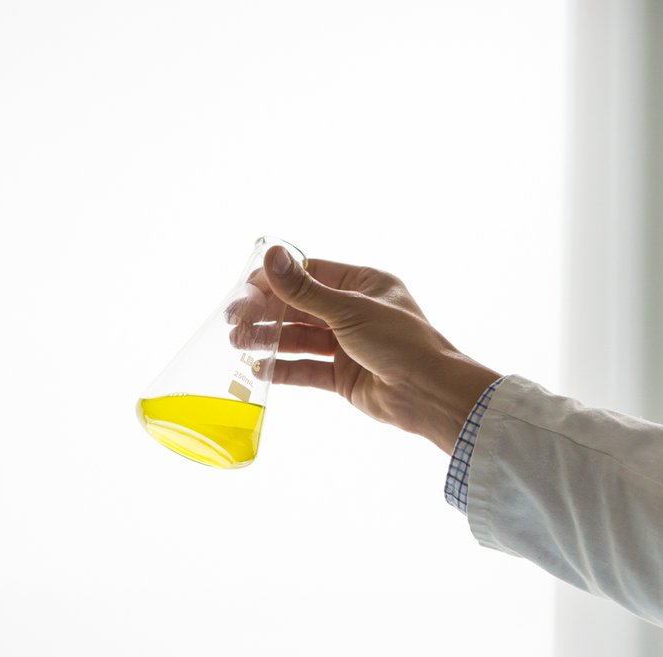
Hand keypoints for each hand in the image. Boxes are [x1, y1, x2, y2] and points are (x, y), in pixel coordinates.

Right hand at [228, 246, 500, 452]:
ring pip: (301, 338)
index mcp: (365, 284)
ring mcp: (350, 345)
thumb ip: (305, 290)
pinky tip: (257, 368)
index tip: (244, 288)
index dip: (277, 280)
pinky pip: (307, 368)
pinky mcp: (344, 376)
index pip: (312, 274)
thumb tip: (271, 256)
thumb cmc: (401, 343)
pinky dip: (283, 368)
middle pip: (301, 307)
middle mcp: (356, 312)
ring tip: (237, 342)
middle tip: (233, 319)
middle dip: (267, 313)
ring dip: (270, 339)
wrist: (429, 394)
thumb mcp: (349, 310)